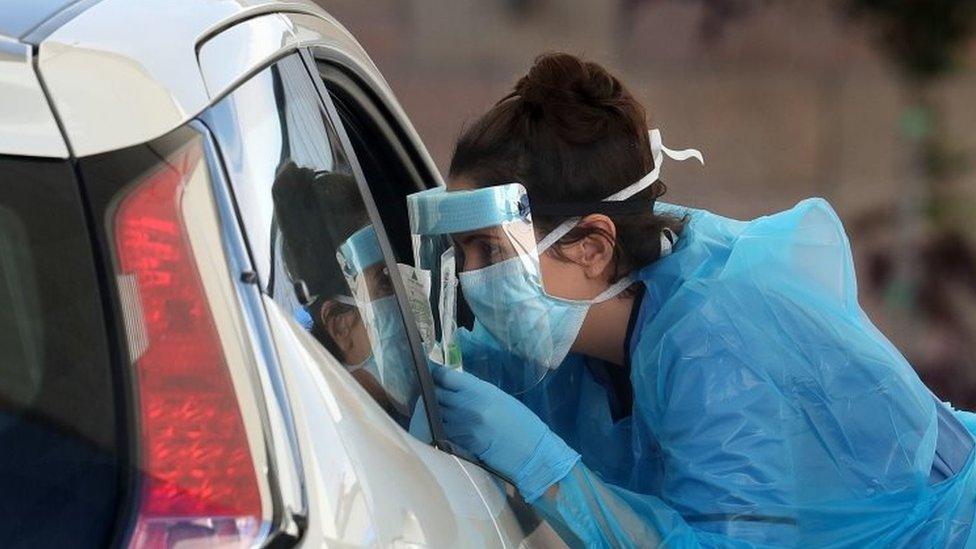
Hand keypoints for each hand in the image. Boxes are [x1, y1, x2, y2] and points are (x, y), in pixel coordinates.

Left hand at [432, 366, 579, 500]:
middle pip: (436, 393)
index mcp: (480, 391)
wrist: (532, 453)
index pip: (446, 376)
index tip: (429, 371)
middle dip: (431, 390)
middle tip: (427, 388)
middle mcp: (467, 406)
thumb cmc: (522, 423)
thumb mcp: (500, 398)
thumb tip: (455, 387)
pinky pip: (442, 430)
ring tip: (433, 406)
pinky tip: (443, 424)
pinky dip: (441, 426)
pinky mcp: (460, 443)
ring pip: (436, 413)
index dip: (434, 373)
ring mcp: (462, 426)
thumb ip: (476, 391)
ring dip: (434, 409)